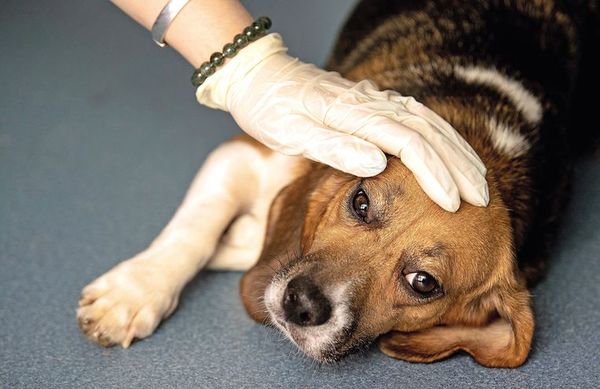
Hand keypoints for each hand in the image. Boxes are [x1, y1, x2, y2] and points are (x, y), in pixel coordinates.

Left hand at [196, 34, 487, 211]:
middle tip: (481, 199)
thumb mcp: (292, 132)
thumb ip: (334, 147)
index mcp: (354, 113)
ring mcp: (374, 101)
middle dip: (458, 165)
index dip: (434, 174)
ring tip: (477, 179)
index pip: (408, 143)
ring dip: (456, 151)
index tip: (452, 204)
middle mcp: (371, 103)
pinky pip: (416, 118)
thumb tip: (378, 164)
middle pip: (429, 131)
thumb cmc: (269, 108)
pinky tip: (449, 150)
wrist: (258, 77)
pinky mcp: (371, 104)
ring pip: (428, 123)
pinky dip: (439, 136)